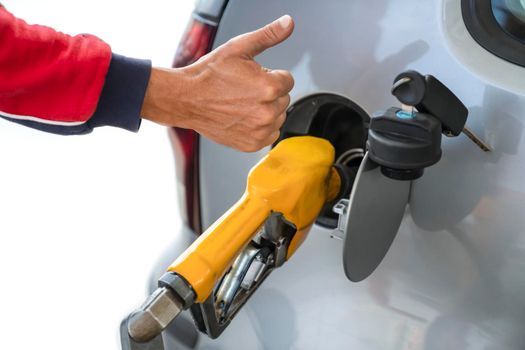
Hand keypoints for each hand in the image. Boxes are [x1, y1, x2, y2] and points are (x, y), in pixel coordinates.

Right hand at [140, 15, 294, 151]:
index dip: (270, 75)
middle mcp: (267, 111)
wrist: (187, 99)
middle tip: (244, 90)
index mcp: (269, 87)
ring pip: (278, 117)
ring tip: (242, 104)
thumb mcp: (239, 48)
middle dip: (269, 93)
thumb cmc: (209, 75)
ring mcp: (260, 130)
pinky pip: (270, 134)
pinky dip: (261, 128)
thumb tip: (288, 23)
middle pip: (283, 99)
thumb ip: (268, 35)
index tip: (252, 77)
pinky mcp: (253, 144)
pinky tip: (244, 117)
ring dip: (266, 110)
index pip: (287, 80)